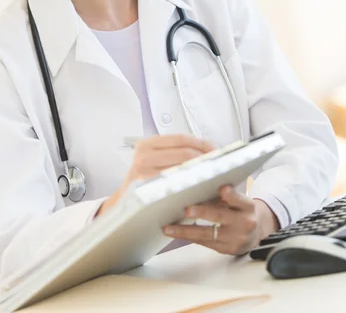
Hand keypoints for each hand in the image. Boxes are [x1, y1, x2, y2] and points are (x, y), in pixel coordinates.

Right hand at [97, 134, 213, 215]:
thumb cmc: (147, 182)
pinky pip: (177, 187)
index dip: (202, 144)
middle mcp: (143, 155)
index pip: (182, 139)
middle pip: (185, 154)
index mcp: (147, 144)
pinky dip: (193, 188)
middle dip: (206, 159)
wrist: (124, 205)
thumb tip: (211, 150)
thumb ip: (176, 153)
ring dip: (203, 174)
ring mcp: (144, 173)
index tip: (217, 151)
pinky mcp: (147, 191)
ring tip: (216, 178)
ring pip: (184, 170)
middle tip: (221, 166)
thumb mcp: (155, 160)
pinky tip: (203, 191)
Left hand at [163, 186, 279, 254]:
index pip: (238, 199)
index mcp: (247, 206)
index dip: (230, 194)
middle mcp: (244, 223)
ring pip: (207, 234)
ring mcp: (236, 239)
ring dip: (186, 231)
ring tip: (169, 228)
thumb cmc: (242, 211)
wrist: (257, 232)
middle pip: (220, 216)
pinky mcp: (228, 249)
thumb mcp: (240, 200)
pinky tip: (177, 234)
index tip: (222, 189)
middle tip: (186, 210)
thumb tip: (198, 189)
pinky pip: (205, 243)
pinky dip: (190, 237)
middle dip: (202, 213)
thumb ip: (226, 196)